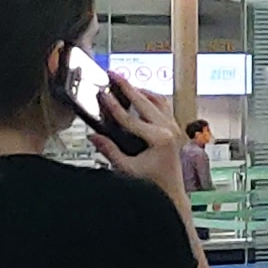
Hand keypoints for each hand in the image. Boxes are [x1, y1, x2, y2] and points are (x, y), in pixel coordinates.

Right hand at [92, 73, 181, 190]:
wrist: (171, 192)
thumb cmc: (152, 184)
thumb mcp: (126, 169)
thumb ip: (109, 150)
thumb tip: (93, 135)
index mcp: (159, 139)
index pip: (130, 118)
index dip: (113, 105)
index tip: (101, 94)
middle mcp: (169, 130)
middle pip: (144, 102)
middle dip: (127, 87)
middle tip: (113, 74)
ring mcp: (174, 128)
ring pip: (157, 101)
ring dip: (140, 90)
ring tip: (123, 81)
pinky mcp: (174, 129)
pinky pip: (163, 107)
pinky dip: (151, 98)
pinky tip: (140, 94)